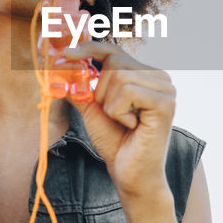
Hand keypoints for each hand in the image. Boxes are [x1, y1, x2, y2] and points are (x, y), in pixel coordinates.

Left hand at [61, 41, 175, 204]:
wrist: (130, 174)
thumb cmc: (116, 142)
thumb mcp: (91, 108)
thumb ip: (79, 85)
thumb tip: (56, 65)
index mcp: (145, 74)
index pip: (114, 50)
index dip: (88, 48)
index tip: (65, 53)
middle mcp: (160, 77)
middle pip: (114, 61)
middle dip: (101, 90)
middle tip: (112, 114)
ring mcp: (166, 88)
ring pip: (119, 76)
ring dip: (110, 104)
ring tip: (124, 122)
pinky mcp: (165, 103)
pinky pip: (128, 92)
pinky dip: (120, 111)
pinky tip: (132, 125)